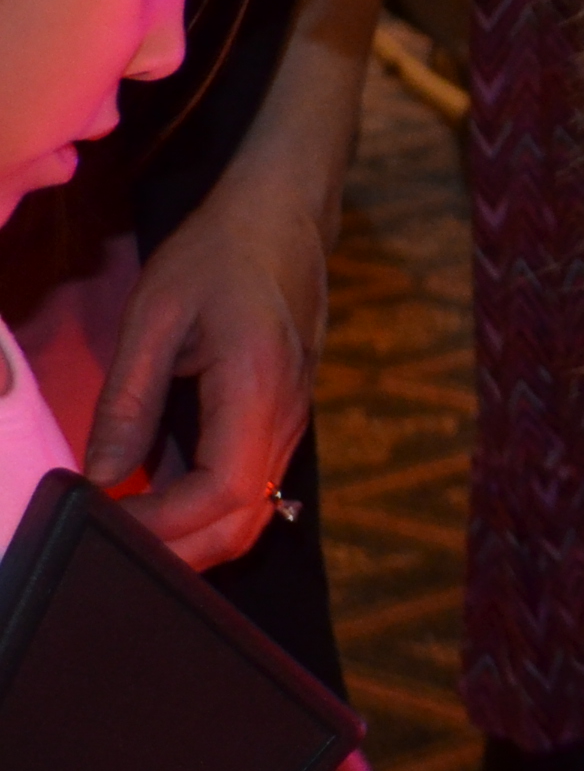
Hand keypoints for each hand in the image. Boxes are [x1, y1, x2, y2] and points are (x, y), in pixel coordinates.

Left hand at [90, 184, 322, 568]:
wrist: (285, 218)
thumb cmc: (218, 254)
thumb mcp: (155, 317)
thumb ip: (128, 401)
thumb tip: (101, 476)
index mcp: (257, 387)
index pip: (220, 492)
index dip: (162, 523)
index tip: (105, 519)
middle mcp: (288, 416)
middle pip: (244, 521)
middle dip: (179, 552)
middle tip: (109, 545)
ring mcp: (294, 421)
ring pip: (254, 513)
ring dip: (195, 539)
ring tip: (131, 532)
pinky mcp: (287, 418)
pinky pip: (255, 487)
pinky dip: (211, 514)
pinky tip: (163, 505)